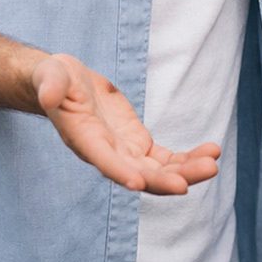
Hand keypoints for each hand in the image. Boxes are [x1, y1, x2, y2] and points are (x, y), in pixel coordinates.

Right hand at [31, 53, 220, 194]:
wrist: (65, 85)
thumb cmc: (53, 80)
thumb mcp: (50, 76)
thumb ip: (50, 86)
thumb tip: (49, 95)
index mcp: (83, 139)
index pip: (102, 160)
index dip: (119, 172)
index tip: (138, 184)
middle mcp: (105, 153)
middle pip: (136, 174)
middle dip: (161, 180)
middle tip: (187, 184)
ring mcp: (124, 151)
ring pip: (157, 171)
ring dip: (184, 171)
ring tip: (212, 164)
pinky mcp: (137, 144)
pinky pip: (166, 159)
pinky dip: (187, 159)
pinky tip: (212, 152)